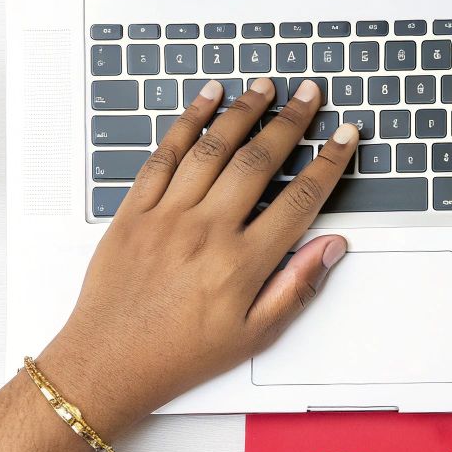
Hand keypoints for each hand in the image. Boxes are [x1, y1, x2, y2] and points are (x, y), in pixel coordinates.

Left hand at [39, 76, 357, 432]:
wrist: (107, 364)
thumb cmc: (179, 355)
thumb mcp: (253, 336)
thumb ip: (296, 287)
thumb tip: (331, 247)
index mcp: (241, 264)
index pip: (299, 201)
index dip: (328, 164)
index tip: (344, 138)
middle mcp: (205, 232)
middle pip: (258, 162)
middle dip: (291, 122)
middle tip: (310, 95)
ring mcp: (166, 217)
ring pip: (213, 149)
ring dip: (243, 112)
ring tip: (265, 87)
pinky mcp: (134, 212)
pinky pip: (164, 156)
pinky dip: (188, 123)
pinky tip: (207, 100)